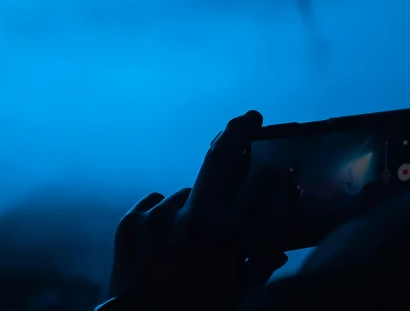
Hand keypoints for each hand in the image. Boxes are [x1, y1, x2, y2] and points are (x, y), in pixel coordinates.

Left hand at [108, 111, 293, 309]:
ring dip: (195, 205)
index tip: (277, 168)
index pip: (260, 182)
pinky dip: (164, 213)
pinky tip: (167, 231)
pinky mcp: (131, 222)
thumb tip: (279, 248)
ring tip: (192, 237)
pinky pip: (155, 203)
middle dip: (238, 131)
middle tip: (250, 116)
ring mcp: (158, 216)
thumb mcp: (238, 293)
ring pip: (187, 192)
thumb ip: (260, 264)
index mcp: (226, 235)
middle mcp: (193, 218)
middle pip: (220, 157)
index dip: (273, 173)